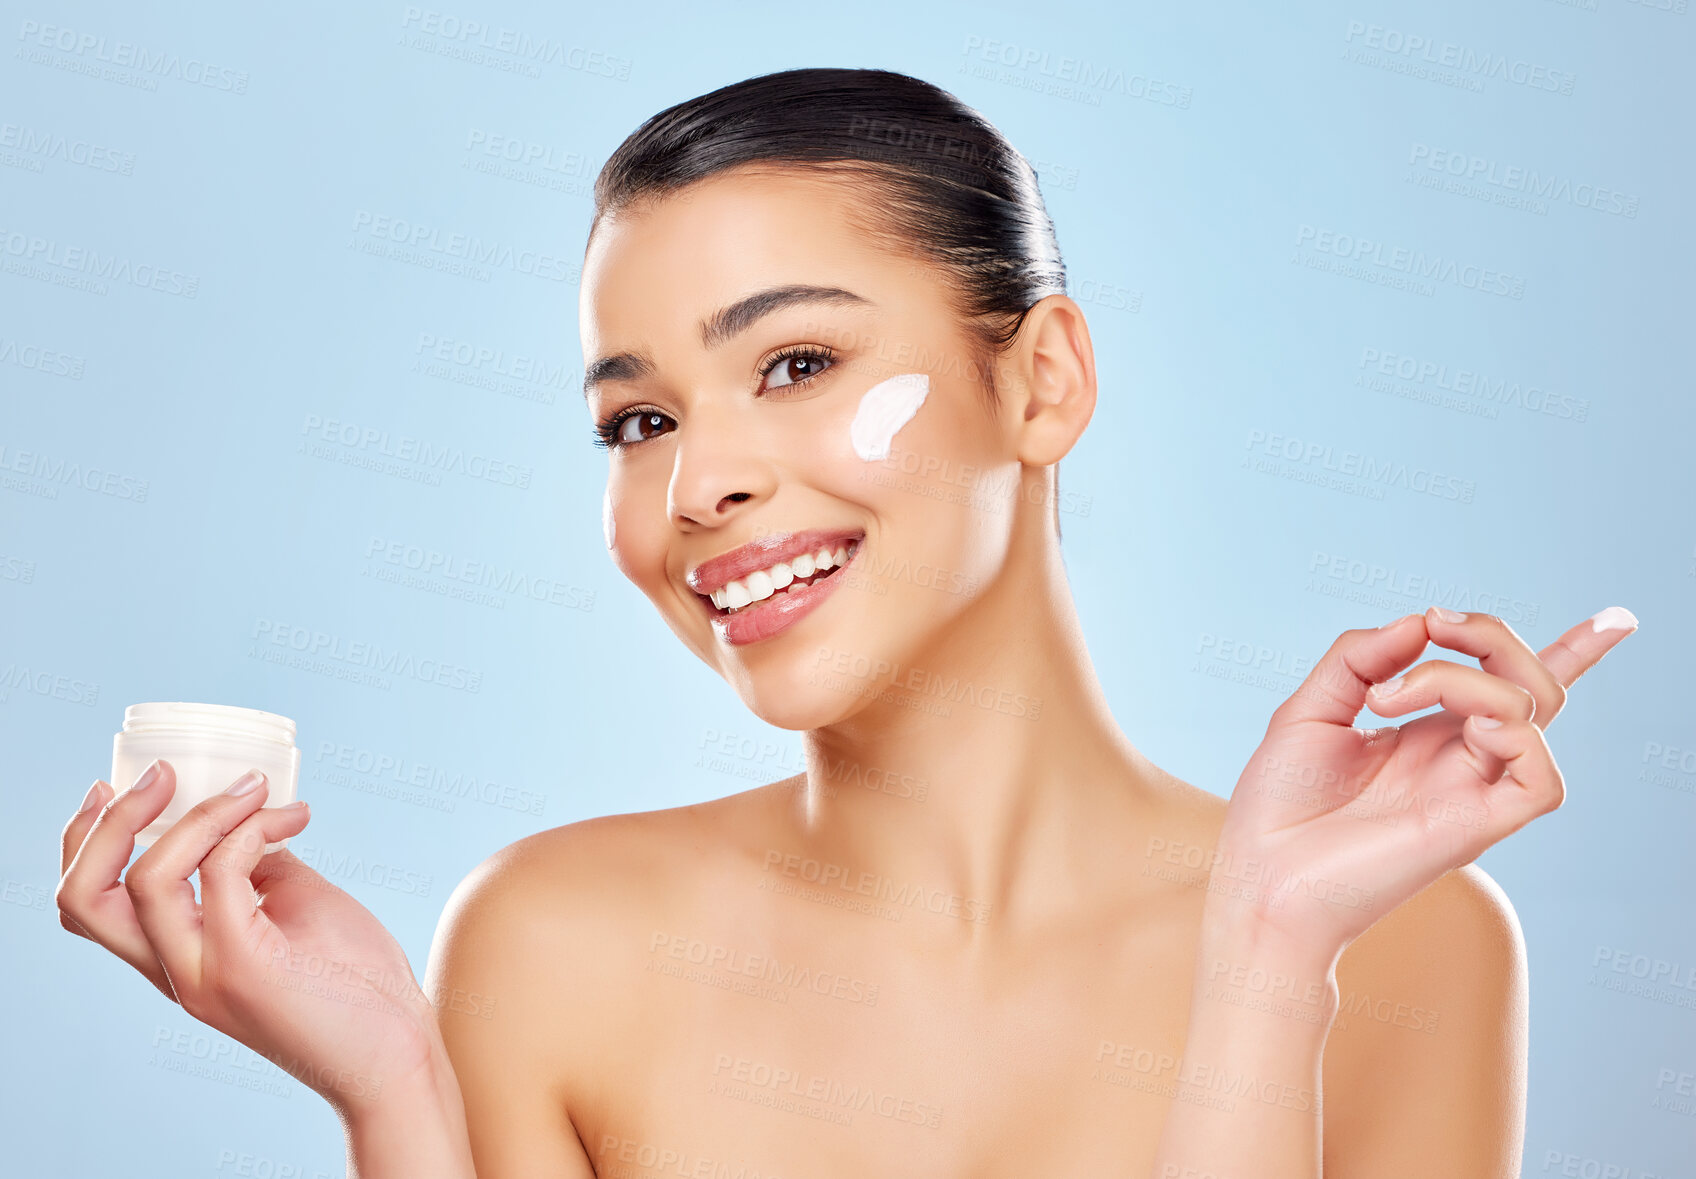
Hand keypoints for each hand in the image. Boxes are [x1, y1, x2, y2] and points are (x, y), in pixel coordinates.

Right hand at [56, 759, 443, 1116]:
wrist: (396, 1050)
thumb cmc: (354, 981)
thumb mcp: (295, 907)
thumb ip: (256, 869)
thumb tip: (247, 817)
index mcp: (176, 960)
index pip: (88, 906)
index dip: (84, 842)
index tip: (116, 787)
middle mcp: (175, 971)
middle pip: (85, 898)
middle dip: (109, 824)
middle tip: (161, 775)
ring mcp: (204, 974)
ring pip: (146, 881)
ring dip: (196, 815)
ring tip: (252, 787)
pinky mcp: (245, 968)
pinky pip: (225, 872)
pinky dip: (254, 827)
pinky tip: (295, 818)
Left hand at [1212, 605, 1638, 957]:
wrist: (1261, 877)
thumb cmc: (1278, 807)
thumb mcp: (1310, 708)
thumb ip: (1360, 657)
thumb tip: (1419, 621)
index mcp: (1425, 736)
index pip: (1507, 689)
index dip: (1569, 653)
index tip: (1616, 620)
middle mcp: (1458, 761)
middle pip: (1528, 684)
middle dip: (1489, 633)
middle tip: (1432, 623)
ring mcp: (1470, 793)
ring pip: (1530, 711)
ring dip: (1463, 677)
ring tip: (1385, 696)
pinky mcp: (1475, 828)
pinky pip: (1541, 780)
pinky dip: (1514, 734)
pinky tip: (1458, 728)